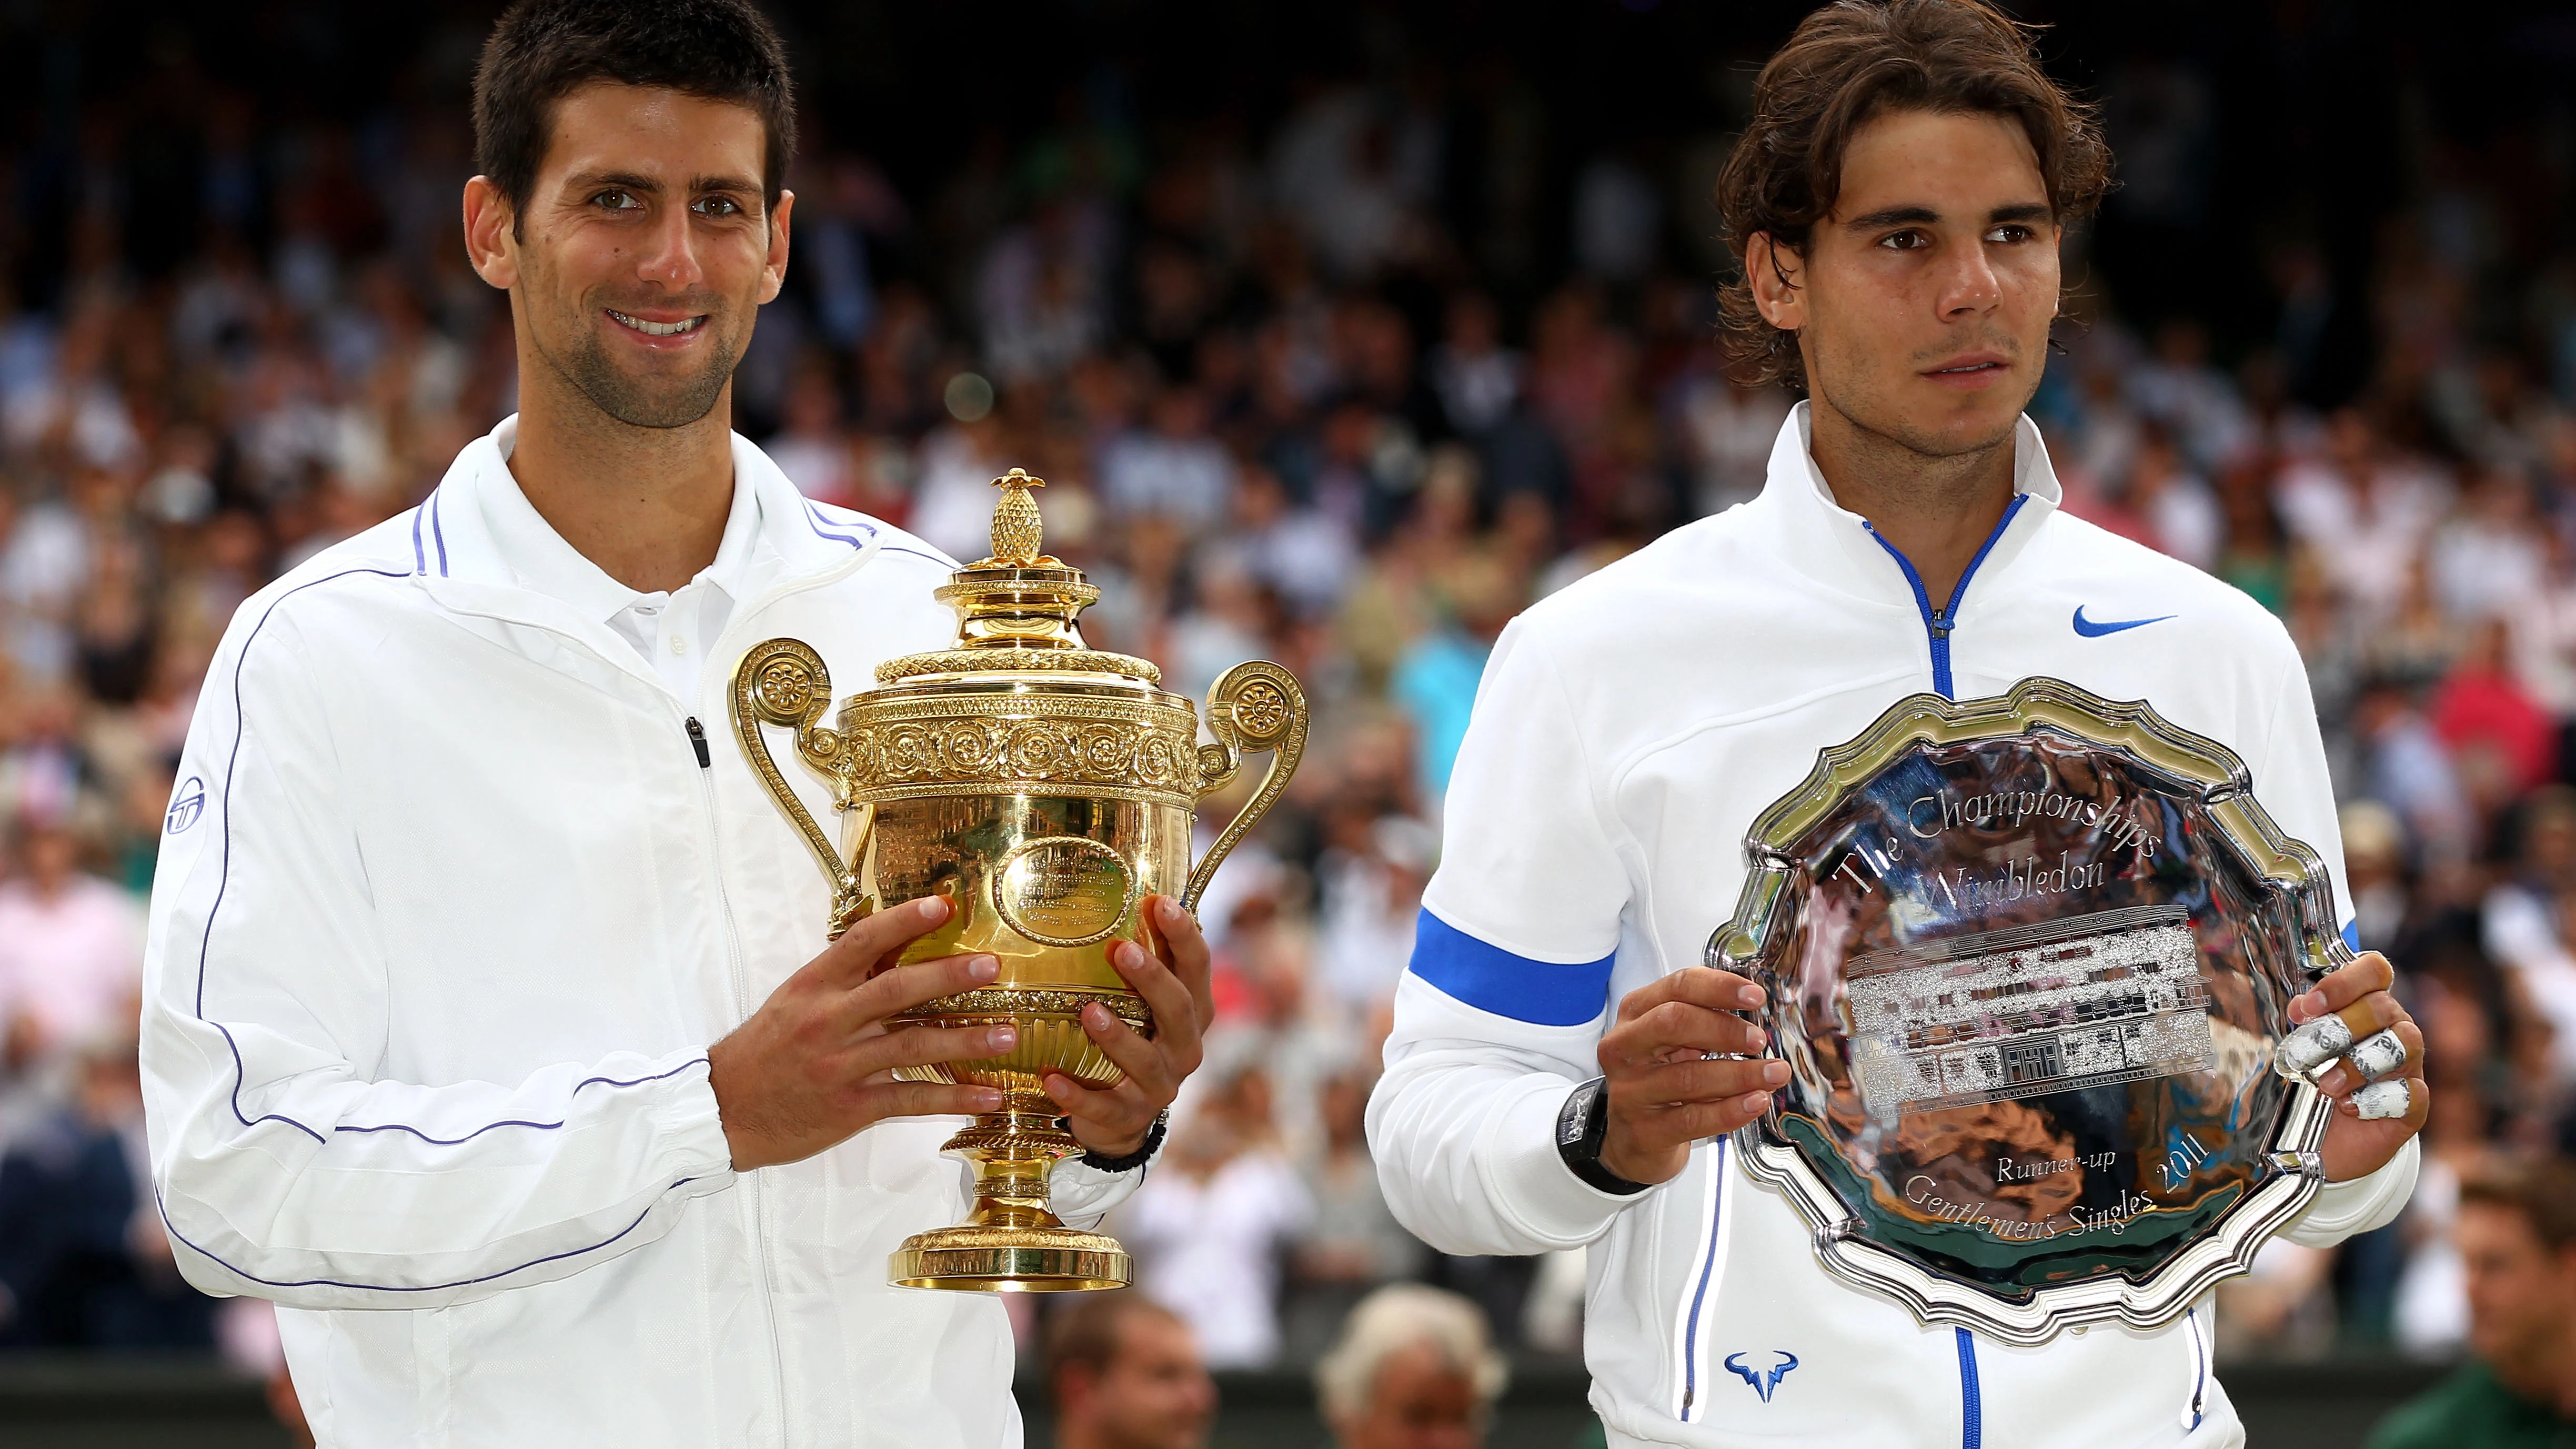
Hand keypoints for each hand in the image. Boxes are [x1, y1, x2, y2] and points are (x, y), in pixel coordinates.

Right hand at [709, 895, 1013, 1170]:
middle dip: (949, 976)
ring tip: (1010, 1033)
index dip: (904, 921)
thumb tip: (894, 944)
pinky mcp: (852, 1107)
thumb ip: (841, 977)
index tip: (943, 905)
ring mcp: (842, 1066)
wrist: (725, 1110)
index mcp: (814, 987)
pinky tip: (988, 1095)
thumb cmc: (765, 1049)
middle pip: (897, 990)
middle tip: (992, 965)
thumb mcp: (794, 1000)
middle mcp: (829, 1021)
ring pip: (914, 1045)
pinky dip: (953, 1097)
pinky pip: (911, 1099)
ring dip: (967, 1039)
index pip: (862, 942)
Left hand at [1041, 896, 1213, 1156]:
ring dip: (1117, 1036)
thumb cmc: (1133, 1040)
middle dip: (1153, 980)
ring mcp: (1159, 1085)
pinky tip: (1050, 1077)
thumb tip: (1124, 891)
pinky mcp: (1128, 1117)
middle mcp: (1184, 1047)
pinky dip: (1076, 1094)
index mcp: (1193, 1012)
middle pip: (1178, 1010)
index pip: (1198, 968)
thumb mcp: (1143, 1004)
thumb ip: (1141, 962)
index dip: (1184, 936)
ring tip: (1087, 1011)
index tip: (1161, 903)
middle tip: (1123, 950)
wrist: (1122, 1119)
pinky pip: (1104, 1106)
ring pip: (1144, 1061)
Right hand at [1595, 968, 1787, 1187]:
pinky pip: (1693, 1118)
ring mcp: (1630, 1090)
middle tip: (1758, 1040)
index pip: (1677, 987)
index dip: (1719, 988)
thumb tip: (1756, 1012)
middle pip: (1673, 1023)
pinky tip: (1755, 1102)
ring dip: (1740, 1074)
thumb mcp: (1671, 1040)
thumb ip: (1702, 1019)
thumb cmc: (1658, 1078)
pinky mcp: (1645, 1130)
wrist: (1632, 1137)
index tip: (1754, 996)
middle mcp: (1624, 1047)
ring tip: (1774, 1073)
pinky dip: (1730, 1110)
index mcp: (1635, 1013)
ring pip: (1688, 1077)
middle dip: (1724, 1029)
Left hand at [2287, 951, 2428, 1182]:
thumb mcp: (2303, 1048)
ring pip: (2400, 1045)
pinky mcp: (2415, 1105)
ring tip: (2325, 1086)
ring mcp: (2410, 1066)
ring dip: (2355, 1066)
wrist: (2322, 1141)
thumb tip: (2300, 1006)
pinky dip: (2374, 1101)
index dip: (2345, 981)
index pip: (2375, 970)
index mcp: (2367, 1005)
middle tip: (2301, 1057)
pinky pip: (2410, 1093)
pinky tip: (2349, 1109)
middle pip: (2382, 1007)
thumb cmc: (2313, 1083)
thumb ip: (2306, 1023)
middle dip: (2336, 1030)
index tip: (2309, 1006)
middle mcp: (2395, 1028)